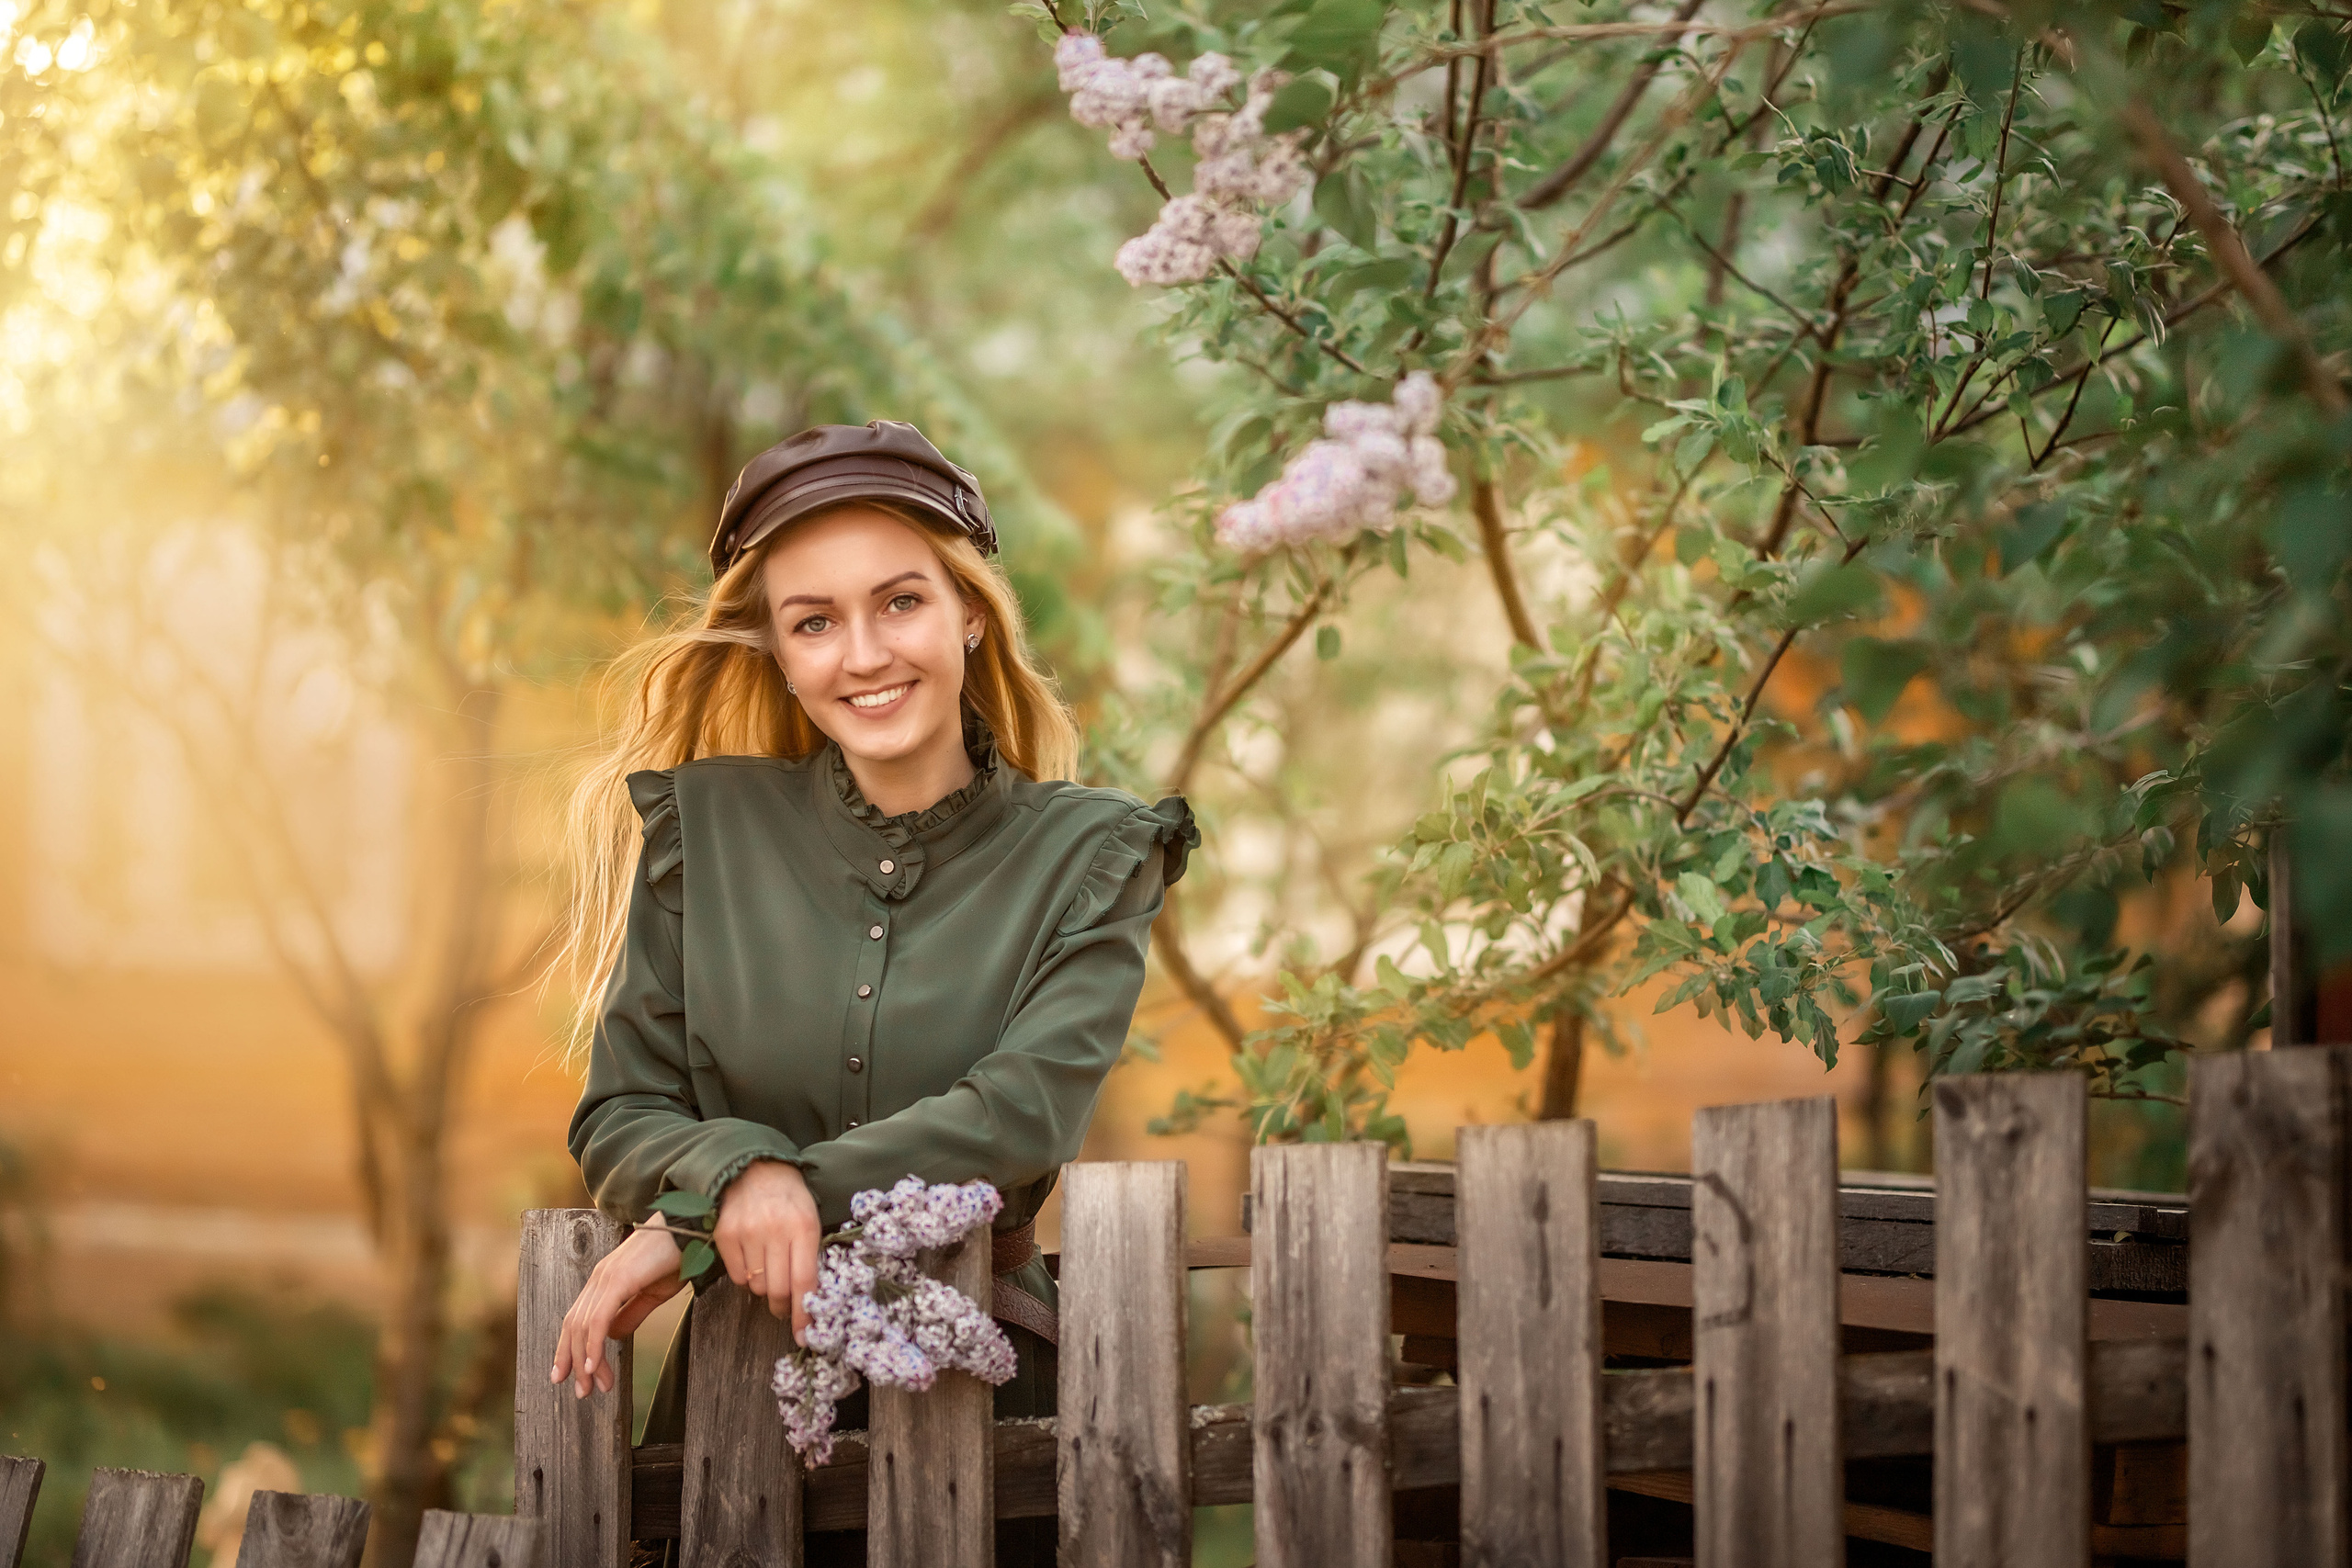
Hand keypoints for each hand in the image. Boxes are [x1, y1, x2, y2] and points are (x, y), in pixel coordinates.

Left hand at [551, 1217, 687, 1398]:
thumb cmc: (677, 1257)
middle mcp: (599, 1278)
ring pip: (584, 1327)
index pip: (578, 1319)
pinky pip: (598, 1320)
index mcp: (605, 1280)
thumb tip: (612, 1338)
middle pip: (573, 1326)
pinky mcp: (617, 1281)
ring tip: (591, 1388)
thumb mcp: (653, 1293)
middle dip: (572, 1361)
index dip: (570, 1348)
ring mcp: (605, 1278)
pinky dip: (593, 1345)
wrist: (692, 1228)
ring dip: (585, 1361)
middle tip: (579, 1392)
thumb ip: (631, 1314)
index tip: (570, 1375)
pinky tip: (594, 1366)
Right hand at [714, 1159, 822, 1339]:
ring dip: (765, 1287)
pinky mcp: (725, 1235)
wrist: (754, 1166)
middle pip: (779, 1290)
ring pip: (757, 1286)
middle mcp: (775, 1230)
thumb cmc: (790, 1197)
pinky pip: (736, 1276)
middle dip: (784, 1307)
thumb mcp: (810, 1218)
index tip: (804, 1335)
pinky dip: (745, 1276)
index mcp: (804, 1226)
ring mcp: (747, 1232)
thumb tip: (810, 1302)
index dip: (804, 1313)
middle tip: (785, 1307)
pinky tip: (751, 1257)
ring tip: (768, 1267)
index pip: (804, 1281)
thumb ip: (810, 1255)